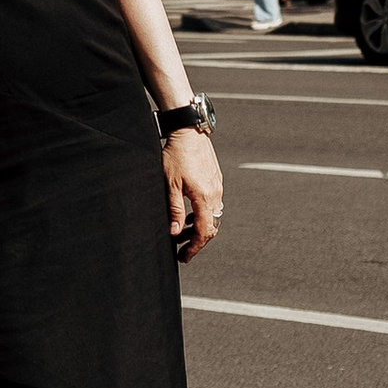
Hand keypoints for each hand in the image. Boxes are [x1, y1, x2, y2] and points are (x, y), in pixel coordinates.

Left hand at [164, 128, 222, 261]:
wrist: (189, 130)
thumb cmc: (176, 154)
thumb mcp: (170, 184)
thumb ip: (174, 210)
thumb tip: (175, 232)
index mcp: (205, 197)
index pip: (204, 232)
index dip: (195, 247)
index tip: (184, 256)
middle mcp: (215, 194)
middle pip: (211, 227)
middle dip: (197, 241)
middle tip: (183, 250)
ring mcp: (217, 186)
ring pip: (213, 216)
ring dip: (199, 227)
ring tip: (182, 232)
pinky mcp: (215, 180)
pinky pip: (213, 204)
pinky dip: (202, 214)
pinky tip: (189, 215)